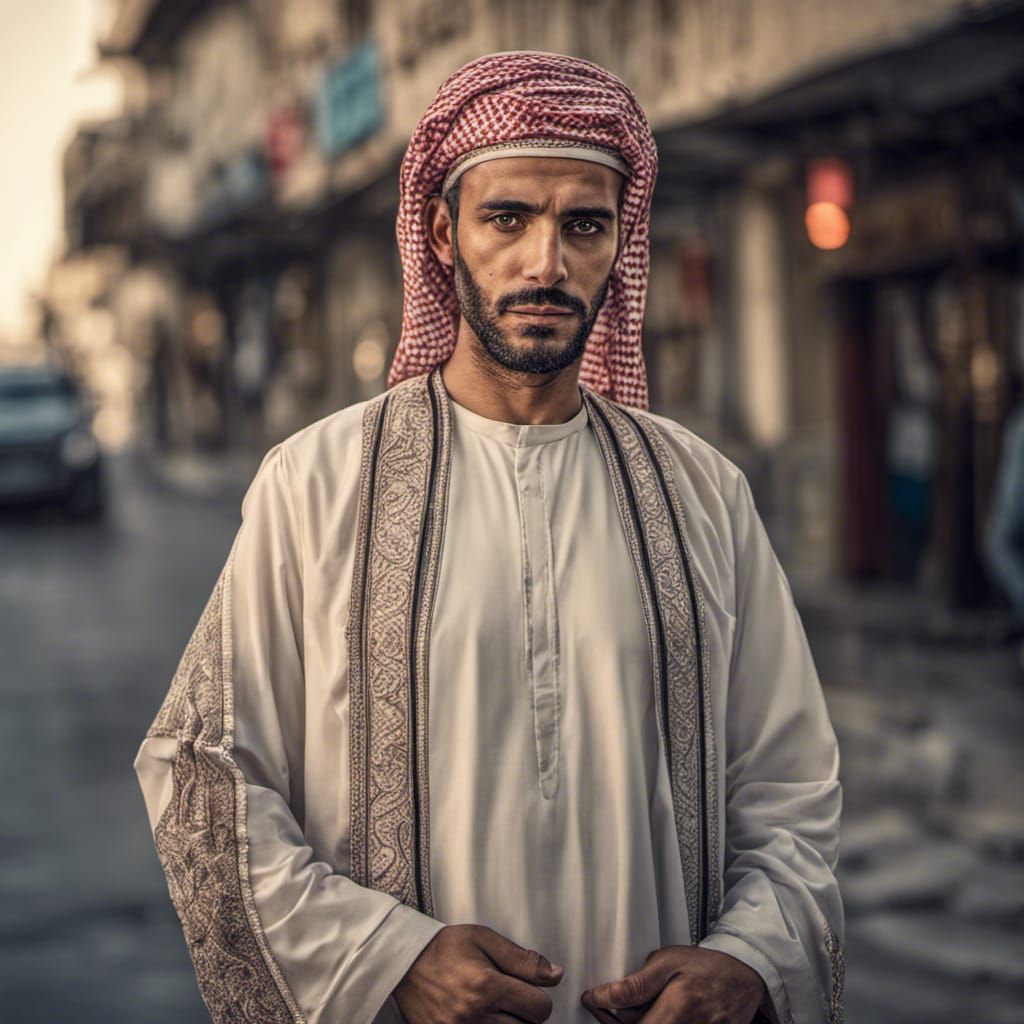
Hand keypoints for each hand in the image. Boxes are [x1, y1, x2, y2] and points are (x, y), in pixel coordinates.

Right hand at [393, 923, 562, 1022]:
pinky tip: (486, 1018)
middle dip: (527, 1015)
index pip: (539, 1008)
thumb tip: (555, 974)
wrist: (406, 964)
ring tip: (498, 1008)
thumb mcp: (484, 939)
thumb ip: (522, 959)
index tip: (530, 990)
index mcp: (487, 986)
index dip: (540, 998)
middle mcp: (475, 1015)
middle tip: (513, 999)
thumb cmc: (444, 948)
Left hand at [581, 945, 766, 1023]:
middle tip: (597, 1008)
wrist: (743, 978)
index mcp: (678, 1005)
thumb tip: (611, 993)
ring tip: (617, 1014)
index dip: (604, 1008)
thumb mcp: (671, 961)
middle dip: (612, 1021)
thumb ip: (641, 981)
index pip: (630, 1018)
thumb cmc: (707, 967)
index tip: (590, 998)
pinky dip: (653, 1023)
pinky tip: (646, 1017)